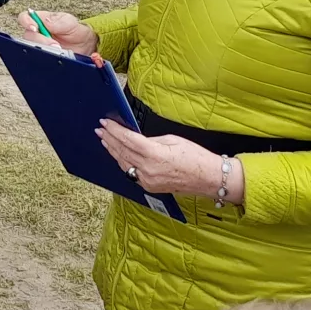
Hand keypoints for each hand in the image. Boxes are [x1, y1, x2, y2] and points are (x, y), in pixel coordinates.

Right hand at [23, 10, 98, 56]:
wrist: (84, 46)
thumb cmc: (75, 31)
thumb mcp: (70, 22)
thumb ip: (58, 21)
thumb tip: (45, 22)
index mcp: (40, 20)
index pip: (25, 18)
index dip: (26, 22)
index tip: (35, 28)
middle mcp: (35, 33)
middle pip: (27, 36)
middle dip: (40, 41)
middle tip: (55, 45)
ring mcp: (37, 46)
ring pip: (31, 49)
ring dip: (44, 51)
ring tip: (59, 51)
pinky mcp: (41, 57)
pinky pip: (37, 59)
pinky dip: (45, 59)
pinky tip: (55, 58)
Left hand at [96, 120, 231, 198]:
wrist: (210, 178)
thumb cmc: (196, 158)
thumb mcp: (172, 140)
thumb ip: (150, 140)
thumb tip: (135, 138)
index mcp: (154, 154)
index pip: (127, 139)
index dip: (114, 130)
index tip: (105, 123)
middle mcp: (148, 169)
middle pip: (121, 151)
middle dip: (109, 139)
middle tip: (100, 129)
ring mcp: (147, 180)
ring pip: (123, 163)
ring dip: (112, 150)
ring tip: (105, 140)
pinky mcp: (149, 187)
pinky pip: (130, 173)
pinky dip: (123, 162)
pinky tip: (118, 155)